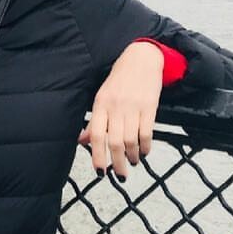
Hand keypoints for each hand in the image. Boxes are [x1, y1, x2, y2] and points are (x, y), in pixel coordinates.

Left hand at [78, 41, 163, 179]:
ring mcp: (133, 107)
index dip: (97, 156)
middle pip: (115, 142)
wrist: (141, 58)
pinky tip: (143, 152)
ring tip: (132, 162)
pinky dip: (145, 147)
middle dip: (117, 163)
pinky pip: (147, 133)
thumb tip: (82, 140)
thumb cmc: (119, 78)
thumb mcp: (102, 96)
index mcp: (101, 104)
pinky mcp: (150, 107)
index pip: (96, 134)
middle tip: (119, 175)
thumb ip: (94, 120)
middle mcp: (116, 107)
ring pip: (131, 140)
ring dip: (132, 157)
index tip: (100, 171)